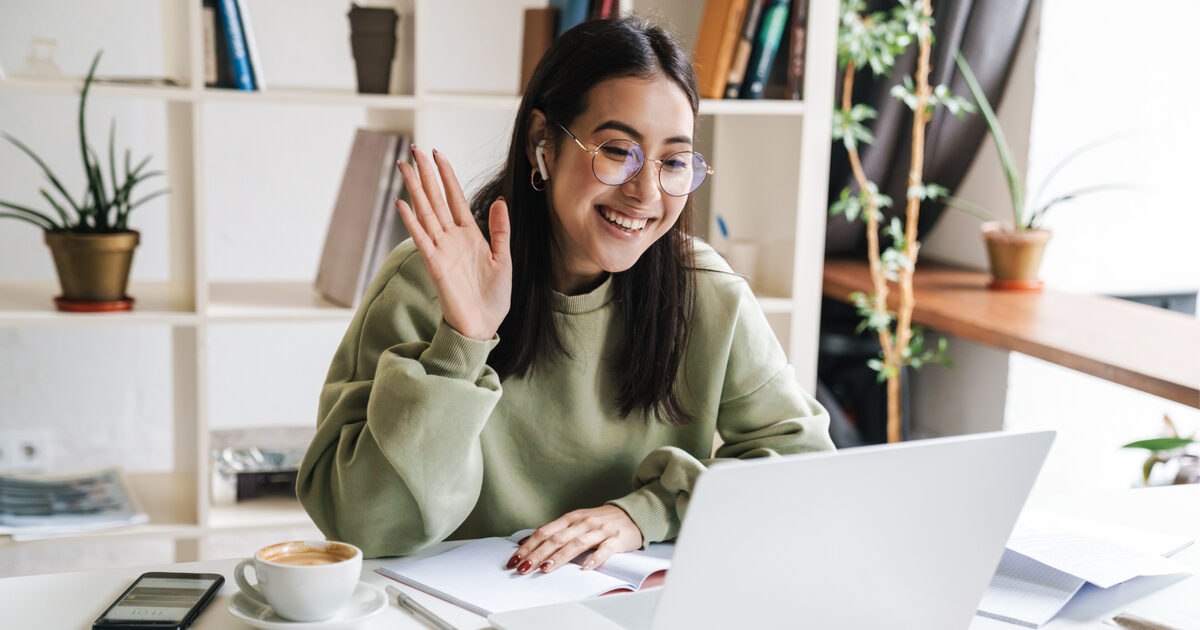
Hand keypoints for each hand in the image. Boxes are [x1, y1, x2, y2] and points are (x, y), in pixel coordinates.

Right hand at [394, 146, 510, 340]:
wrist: (483, 325)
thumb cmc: (493, 297)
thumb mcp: (503, 258)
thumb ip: (500, 229)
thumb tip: (500, 200)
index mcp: (470, 234)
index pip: (455, 197)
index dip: (447, 175)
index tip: (438, 154)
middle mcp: (452, 238)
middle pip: (436, 199)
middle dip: (426, 174)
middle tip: (415, 149)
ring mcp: (441, 250)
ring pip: (425, 213)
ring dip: (414, 189)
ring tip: (404, 167)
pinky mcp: (435, 265)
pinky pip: (421, 239)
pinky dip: (411, 221)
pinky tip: (402, 203)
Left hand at [507, 505, 642, 573]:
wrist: (632, 514)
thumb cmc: (600, 521)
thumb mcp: (576, 521)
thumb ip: (555, 531)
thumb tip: (527, 541)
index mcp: (571, 518)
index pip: (545, 532)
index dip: (528, 546)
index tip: (515, 560)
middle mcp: (583, 522)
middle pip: (556, 539)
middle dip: (537, 554)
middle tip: (523, 568)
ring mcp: (600, 530)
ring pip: (576, 544)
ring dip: (559, 556)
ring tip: (545, 568)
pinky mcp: (616, 539)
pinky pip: (605, 549)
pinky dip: (595, 558)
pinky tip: (585, 567)